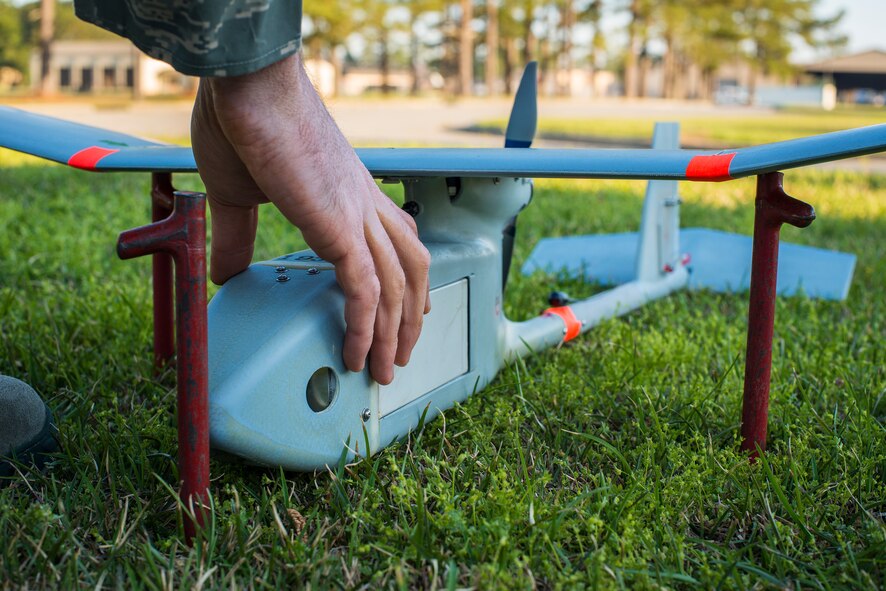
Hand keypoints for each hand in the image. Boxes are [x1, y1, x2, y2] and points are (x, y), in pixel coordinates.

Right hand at [191, 53, 430, 384]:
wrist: (248, 86)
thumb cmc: (244, 124)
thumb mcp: (238, 192)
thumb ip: (238, 235)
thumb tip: (225, 273)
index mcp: (350, 192)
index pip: (398, 240)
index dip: (408, 278)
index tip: (407, 308)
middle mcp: (365, 204)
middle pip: (410, 269)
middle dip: (411, 316)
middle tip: (402, 352)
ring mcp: (358, 215)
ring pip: (398, 287)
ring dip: (396, 333)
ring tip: (386, 368)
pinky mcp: (340, 227)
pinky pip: (366, 290)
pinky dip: (366, 327)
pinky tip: (359, 353)